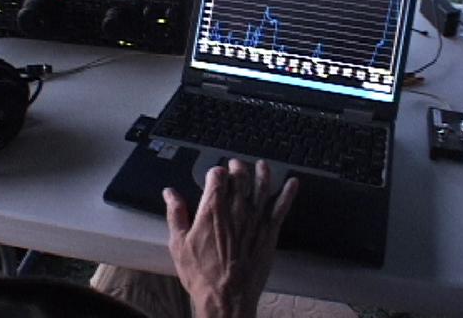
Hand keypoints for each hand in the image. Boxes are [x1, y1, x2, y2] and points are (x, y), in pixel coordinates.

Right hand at [163, 159, 298, 317]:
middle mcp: (236, 208)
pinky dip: (288, 193)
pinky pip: (281, 207)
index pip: (217, 176)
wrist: (227, 298)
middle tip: (235, 165)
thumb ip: (176, 214)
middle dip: (237, 166)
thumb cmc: (202, 274)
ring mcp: (255, 219)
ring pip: (262, 186)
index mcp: (212, 209)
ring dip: (263, 172)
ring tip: (262, 165)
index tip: (215, 173)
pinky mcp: (269, 231)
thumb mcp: (179, 244)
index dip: (216, 171)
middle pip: (240, 176)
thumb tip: (170, 193)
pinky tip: (293, 183)